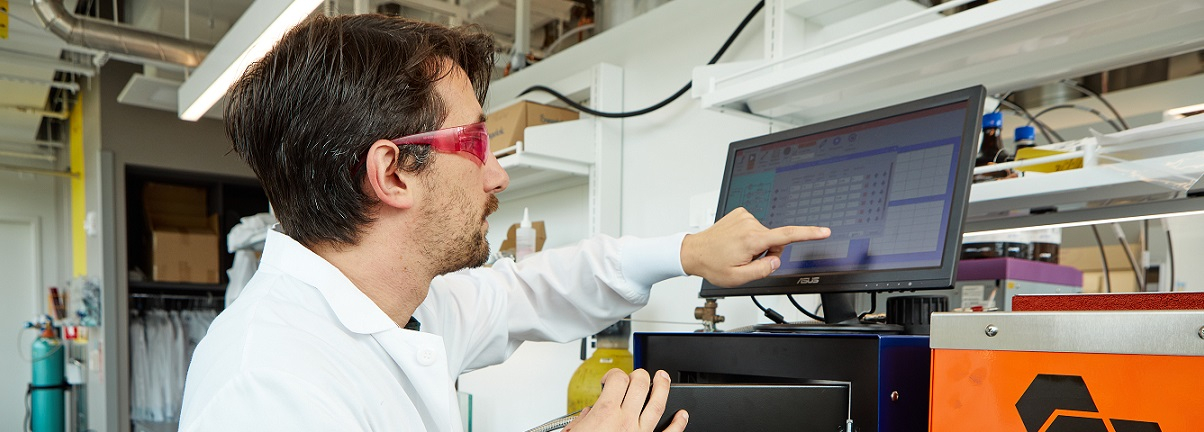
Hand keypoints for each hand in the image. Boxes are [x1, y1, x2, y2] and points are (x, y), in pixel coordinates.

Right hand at [564, 369, 687, 431]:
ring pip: (658, 404)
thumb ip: (583, 420)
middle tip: (637, 375)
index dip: (614, 374)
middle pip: (640, 385)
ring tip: (664, 378)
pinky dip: (679, 424)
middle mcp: (626, 420)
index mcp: (606, 413)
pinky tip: (683, 415)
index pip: (618, 379)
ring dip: (663, 388)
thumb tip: (588, 413)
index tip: (610, 380)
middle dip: (639, 375)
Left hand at [681, 207, 830, 286]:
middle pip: (775, 240)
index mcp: (752, 239)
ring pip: (764, 235)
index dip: (809, 234)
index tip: (824, 231)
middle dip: (767, 253)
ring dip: (756, 246)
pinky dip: (749, 237)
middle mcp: (750, 224)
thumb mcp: (739, 278)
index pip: (787, 236)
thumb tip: (776, 260)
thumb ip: (763, 270)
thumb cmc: (713, 265)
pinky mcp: (740, 213)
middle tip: (747, 260)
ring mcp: (745, 217)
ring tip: (737, 251)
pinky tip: (735, 243)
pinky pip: (755, 228)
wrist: (695, 252)